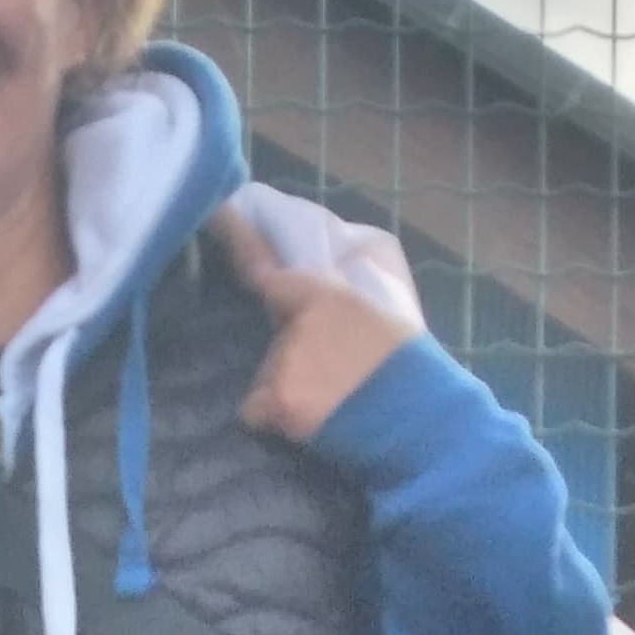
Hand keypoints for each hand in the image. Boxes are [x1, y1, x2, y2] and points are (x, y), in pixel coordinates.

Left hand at [211, 204, 415, 443]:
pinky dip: (274, 419)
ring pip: (269, 374)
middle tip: (336, 372)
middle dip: (297, 354)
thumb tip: (314, 276)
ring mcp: (286, 362)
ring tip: (333, 399)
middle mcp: (300, 321)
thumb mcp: (392, 303)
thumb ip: (349, 284)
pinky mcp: (279, 401)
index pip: (266, 265)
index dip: (237, 237)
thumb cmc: (412, 362)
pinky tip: (310, 420)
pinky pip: (256, 410)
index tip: (214, 213)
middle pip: (278, 338)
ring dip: (289, 387)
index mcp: (328, 293)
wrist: (420, 416)